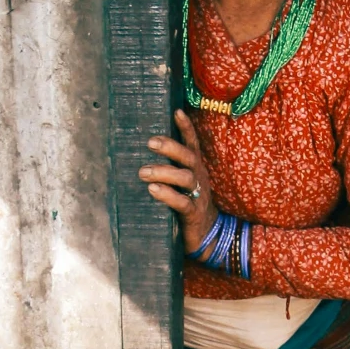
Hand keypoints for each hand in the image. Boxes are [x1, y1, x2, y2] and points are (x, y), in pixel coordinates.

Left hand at [140, 108, 216, 250]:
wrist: (208, 237)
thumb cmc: (189, 206)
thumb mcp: (182, 185)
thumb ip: (170, 170)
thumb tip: (140, 156)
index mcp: (196, 169)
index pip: (193, 144)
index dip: (187, 128)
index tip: (177, 111)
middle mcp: (199, 178)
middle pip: (189, 157)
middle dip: (170, 147)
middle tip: (150, 143)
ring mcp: (198, 196)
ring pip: (185, 178)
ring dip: (164, 172)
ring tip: (143, 172)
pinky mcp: (194, 215)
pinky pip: (183, 203)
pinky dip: (168, 195)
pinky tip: (153, 190)